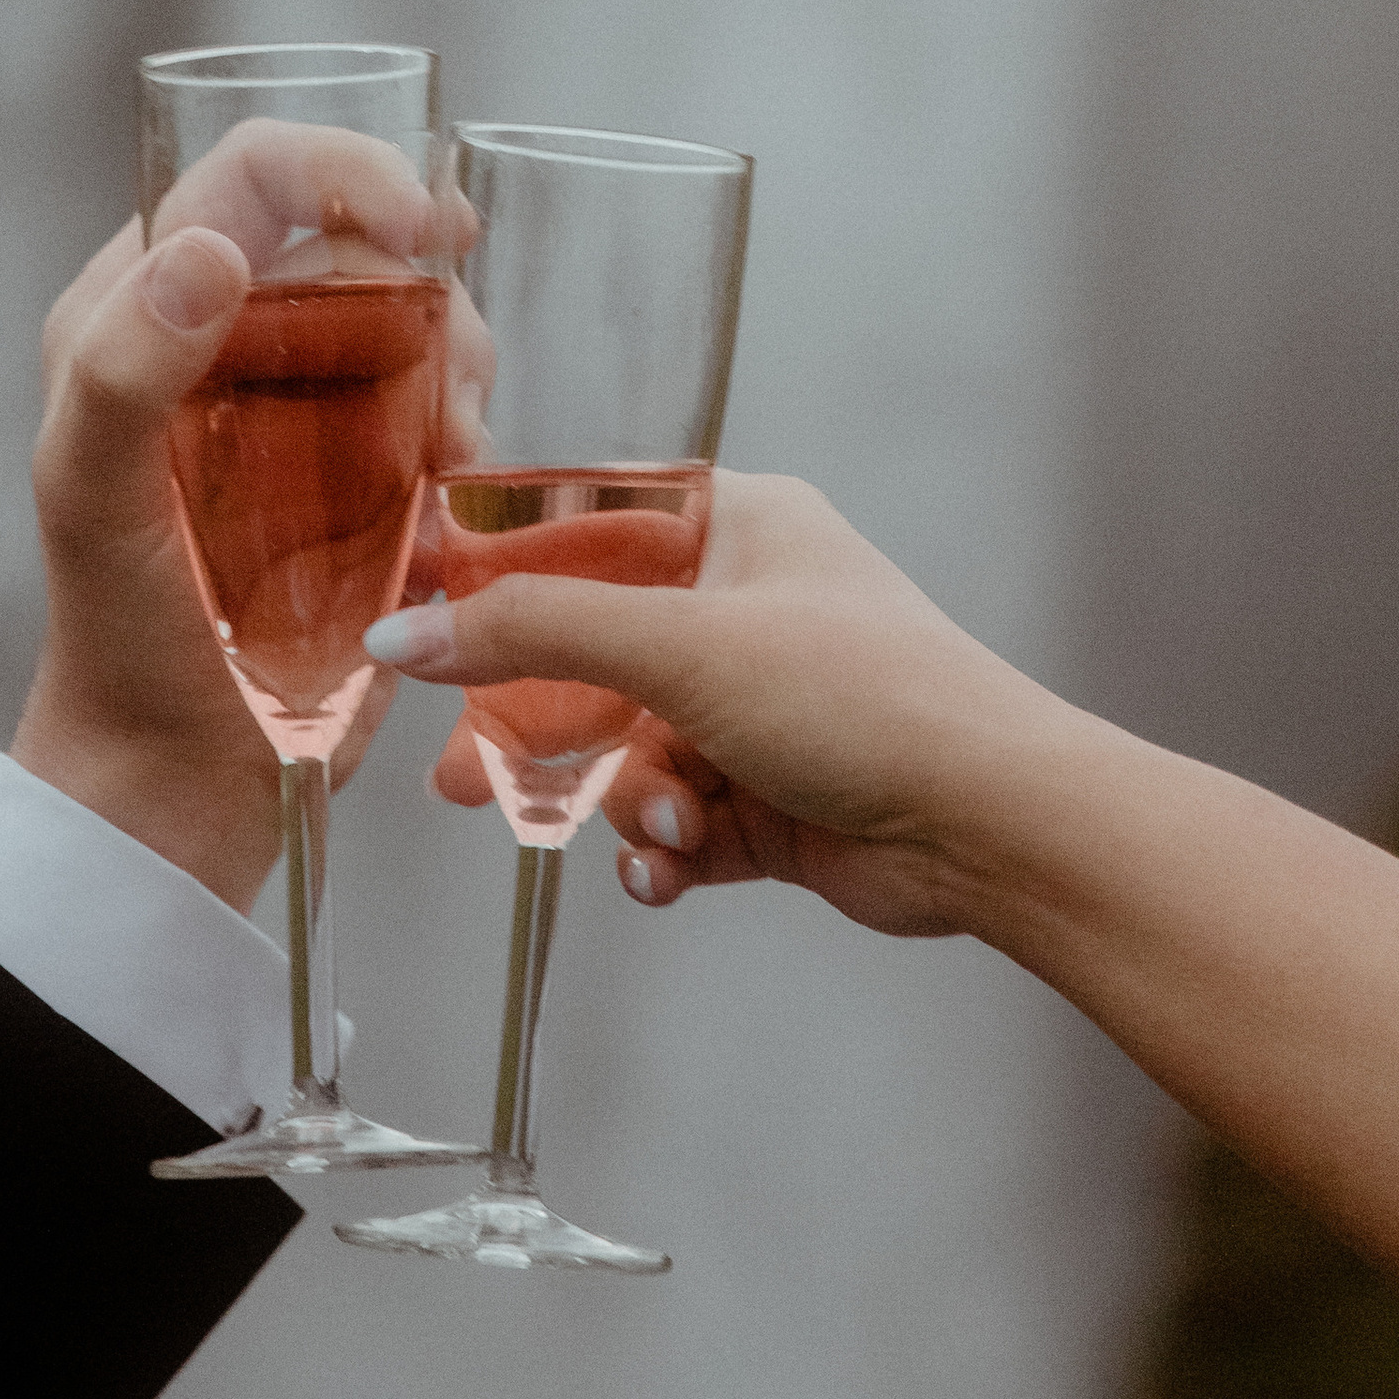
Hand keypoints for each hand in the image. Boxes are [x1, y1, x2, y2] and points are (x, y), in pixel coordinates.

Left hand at [12, 124, 490, 911]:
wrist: (178, 776)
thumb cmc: (117, 637)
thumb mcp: (92, 499)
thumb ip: (125, 370)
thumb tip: (211, 253)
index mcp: (141, 306)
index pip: (253, 173)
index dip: (349, 170)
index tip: (429, 229)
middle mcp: (223, 332)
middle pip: (356, 236)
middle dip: (426, 287)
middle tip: (455, 384)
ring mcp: (300, 398)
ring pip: (415, 315)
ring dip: (459, 366)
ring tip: (451, 457)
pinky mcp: (364, 466)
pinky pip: (442, 404)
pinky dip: (469, 431)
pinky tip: (450, 497)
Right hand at [392, 473, 1065, 940]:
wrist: (990, 825)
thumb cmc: (869, 698)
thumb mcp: (681, 644)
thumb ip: (535, 632)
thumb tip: (407, 630)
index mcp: (738, 528)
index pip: (584, 529)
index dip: (494, 576)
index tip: (414, 619)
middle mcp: (748, 609)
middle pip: (593, 659)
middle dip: (535, 729)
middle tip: (461, 779)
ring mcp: (762, 708)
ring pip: (631, 755)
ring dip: (629, 803)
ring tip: (656, 831)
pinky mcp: (773, 799)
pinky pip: (677, 823)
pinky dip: (664, 850)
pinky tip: (672, 870)